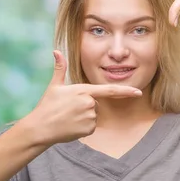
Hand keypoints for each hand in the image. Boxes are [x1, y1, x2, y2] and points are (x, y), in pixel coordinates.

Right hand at [25, 50, 142, 145]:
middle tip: (69, 109)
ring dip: (84, 116)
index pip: (110, 90)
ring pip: (94, 115)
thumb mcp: (54, 86)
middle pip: (96, 103)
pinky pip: (92, 126)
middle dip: (86, 106)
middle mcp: (89, 103)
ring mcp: (90, 117)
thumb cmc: (47, 106)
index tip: (139, 92)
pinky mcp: (89, 129)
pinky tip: (71, 126)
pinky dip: (83, 127)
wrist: (40, 128)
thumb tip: (56, 51)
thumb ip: (60, 69)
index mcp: (83, 90)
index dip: (126, 91)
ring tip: (68, 117)